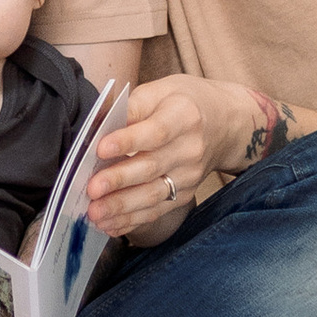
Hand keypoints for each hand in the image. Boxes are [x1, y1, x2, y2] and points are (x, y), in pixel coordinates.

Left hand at [83, 77, 215, 235]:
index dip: (127, 141)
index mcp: (183, 117)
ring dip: (121, 207)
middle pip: (151, 168)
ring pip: (153, 195)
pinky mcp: (184, 195)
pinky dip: (130, 220)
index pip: (155, 132)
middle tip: (91, 188)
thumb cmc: (183, 103)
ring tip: (95, 212)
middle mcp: (190, 149)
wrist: (224, 125)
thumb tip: (97, 125)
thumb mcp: (160, 91)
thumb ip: (131, 107)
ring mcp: (189, 176)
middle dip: (118, 180)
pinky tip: (109, 225)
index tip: (100, 148)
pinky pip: (156, 211)